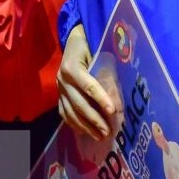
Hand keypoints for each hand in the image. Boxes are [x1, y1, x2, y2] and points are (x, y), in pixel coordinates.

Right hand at [57, 24, 120, 138]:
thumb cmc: (92, 45)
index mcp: (72, 66)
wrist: (74, 42)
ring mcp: (59, 88)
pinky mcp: (59, 95)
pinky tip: (85, 132)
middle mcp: (62, 78)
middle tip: (108, 131)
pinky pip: (64, 113)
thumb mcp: (100, 53)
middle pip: (78, 102)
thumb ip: (107, 73)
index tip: (112, 111)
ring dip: (86, 126)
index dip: (100, 98)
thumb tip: (119, 100)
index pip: (87, 85)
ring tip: (100, 136)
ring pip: (70, 111)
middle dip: (94, 119)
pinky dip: (75, 124)